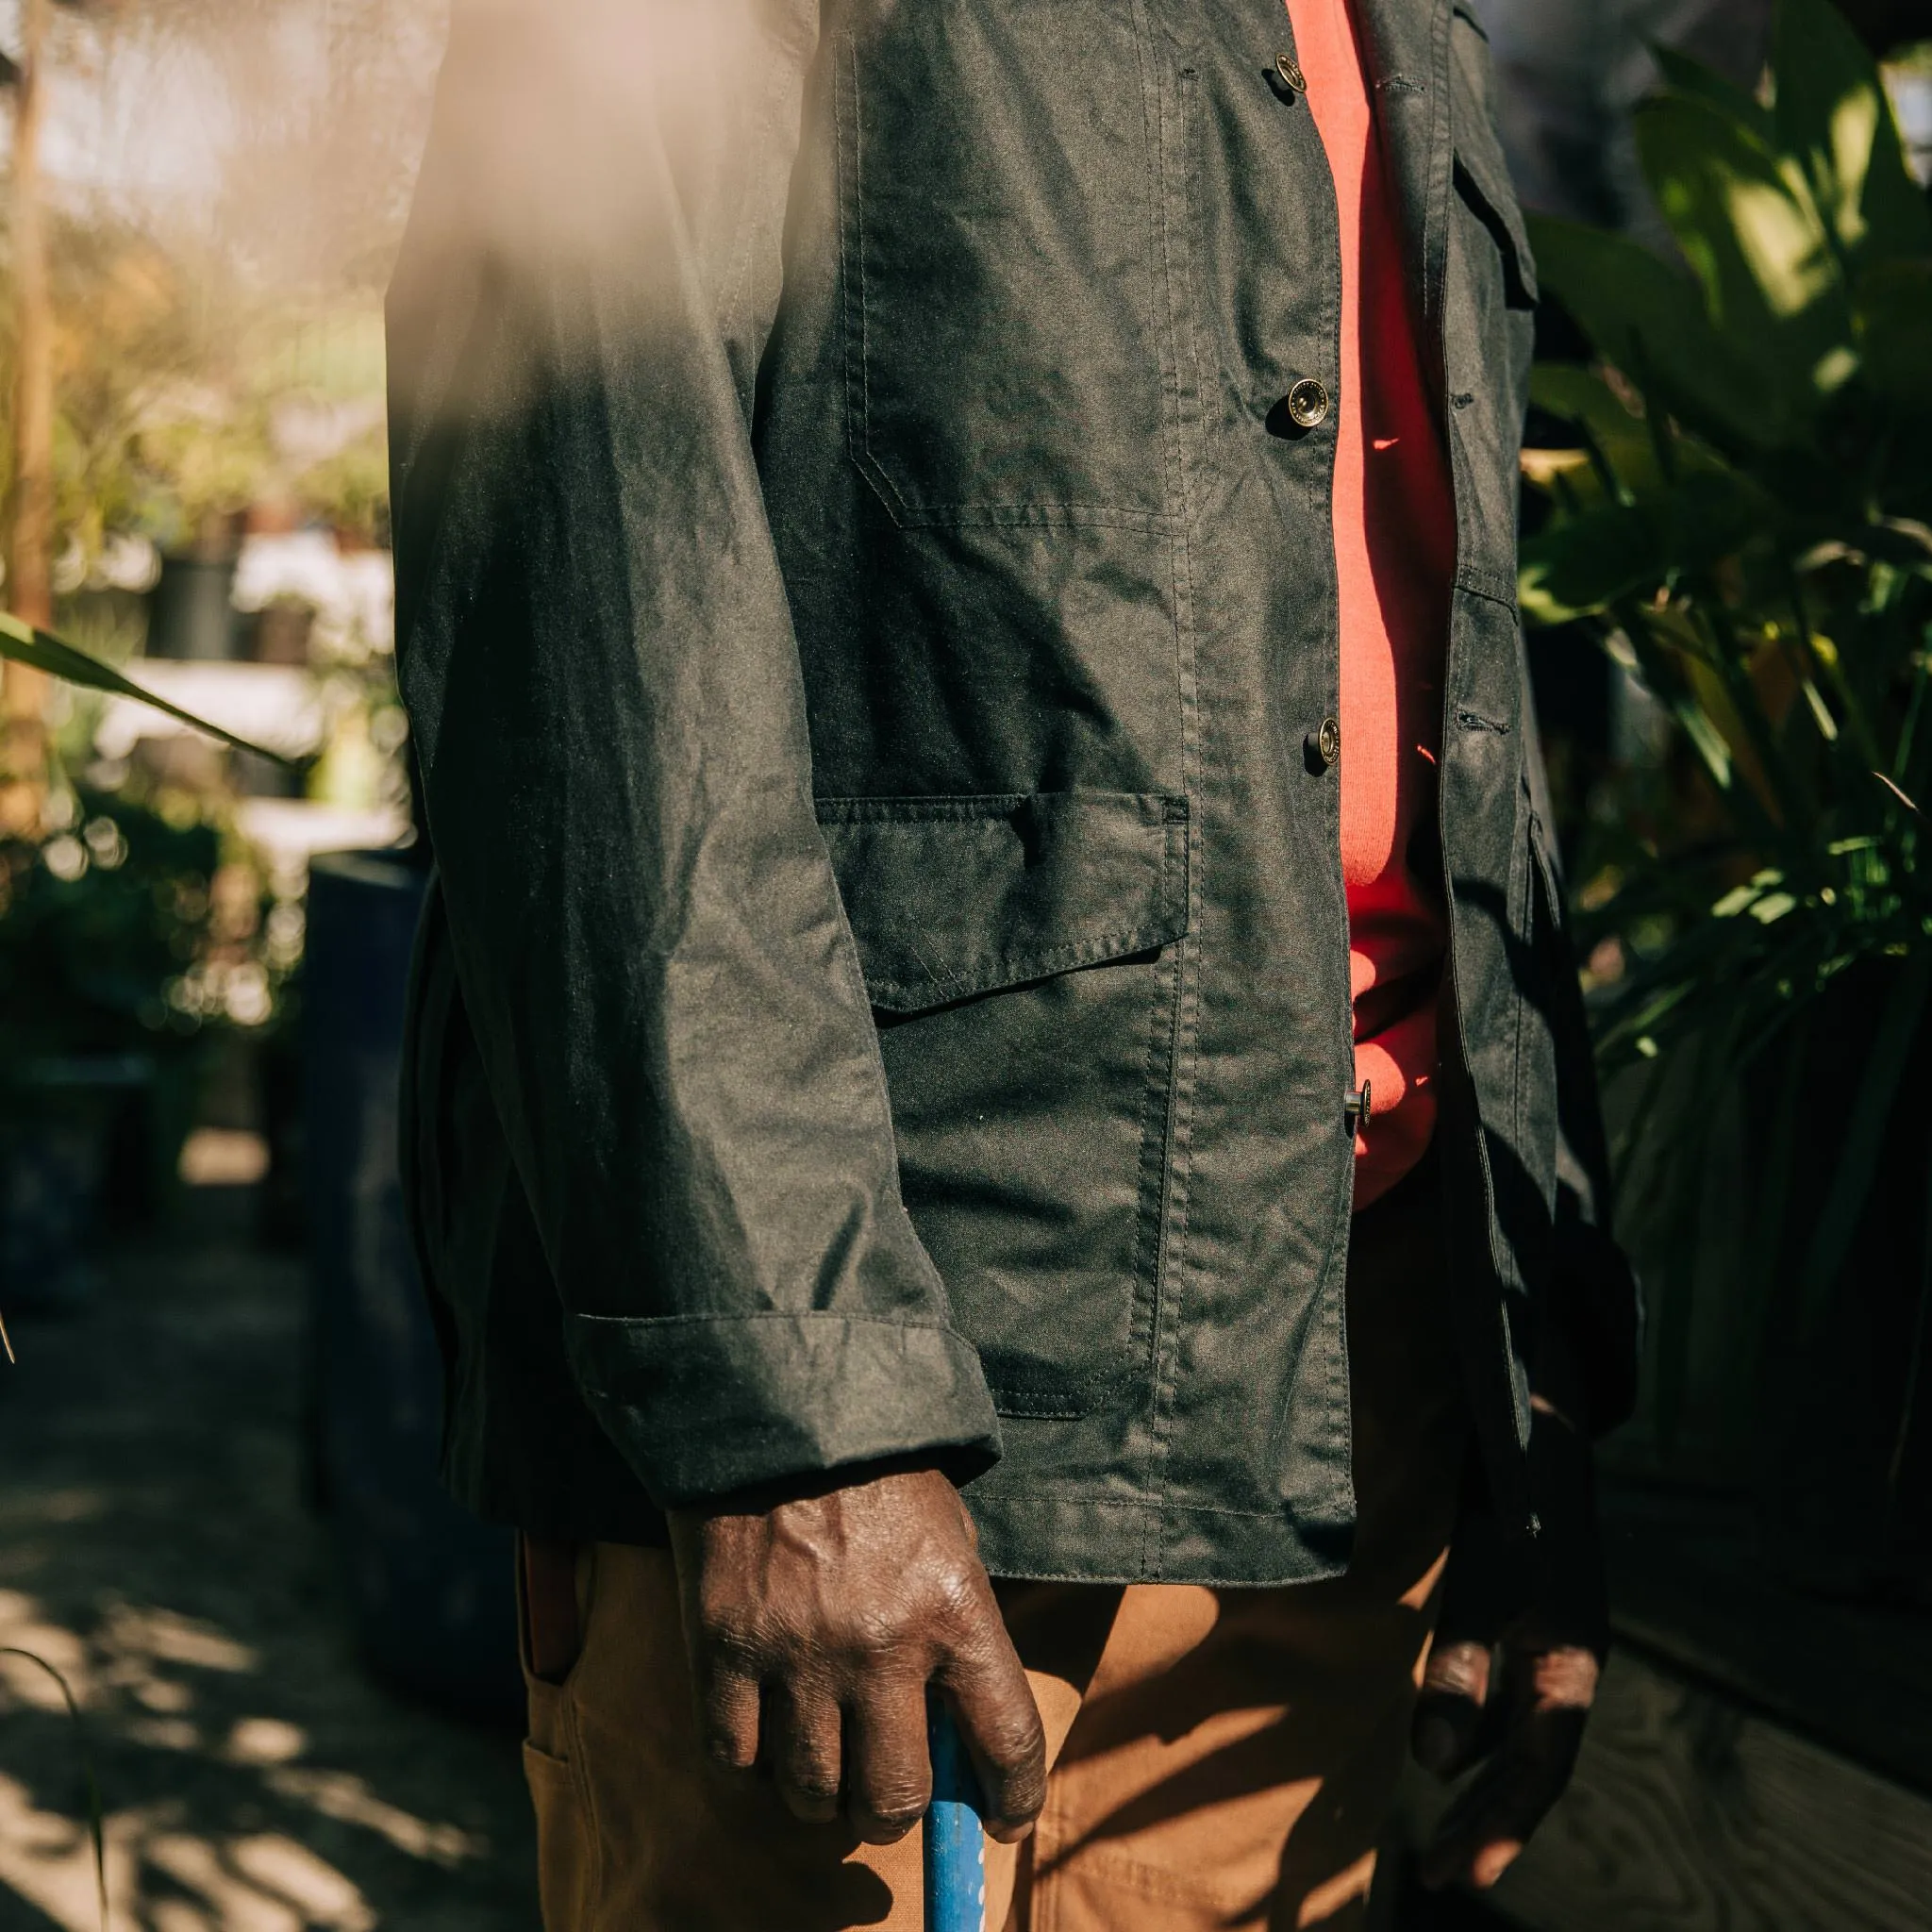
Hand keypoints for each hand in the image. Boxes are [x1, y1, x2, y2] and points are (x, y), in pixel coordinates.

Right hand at [666, 1465, 1046, 1845]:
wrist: (778, 1404)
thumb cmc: (877, 1469)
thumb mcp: (949, 1534)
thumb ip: (957, 1627)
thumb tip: (957, 1729)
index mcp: (954, 1607)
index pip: (1006, 1739)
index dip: (1011, 1797)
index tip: (1001, 1816)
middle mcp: (881, 1644)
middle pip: (894, 1796)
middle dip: (894, 1810)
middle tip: (886, 1790)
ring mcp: (798, 1651)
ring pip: (811, 1791)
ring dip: (820, 1791)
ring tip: (821, 1758)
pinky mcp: (724, 1647)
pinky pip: (734, 1758)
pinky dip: (750, 1764)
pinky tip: (762, 1736)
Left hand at [1410, 1387, 1606, 1892]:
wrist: (1525, 1405)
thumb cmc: (1508, 1489)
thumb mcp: (1487, 1574)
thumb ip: (1461, 1661)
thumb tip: (1433, 1762)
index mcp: (1572, 1657)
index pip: (1541, 1768)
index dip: (1503, 1824)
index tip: (1461, 1875)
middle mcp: (1563, 1654)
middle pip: (1532, 1762)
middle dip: (1489, 1821)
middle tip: (1440, 1876)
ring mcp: (1542, 1631)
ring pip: (1511, 1729)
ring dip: (1474, 1778)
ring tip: (1432, 1827)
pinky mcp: (1514, 1603)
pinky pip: (1495, 1688)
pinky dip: (1466, 1724)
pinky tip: (1433, 1735)